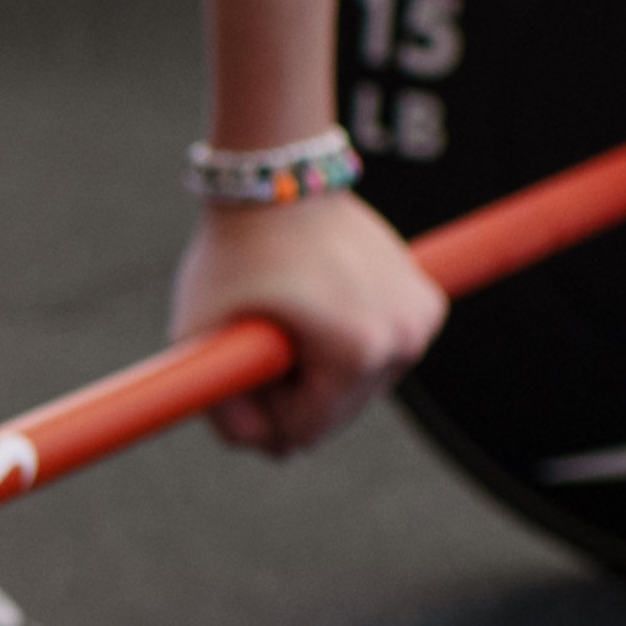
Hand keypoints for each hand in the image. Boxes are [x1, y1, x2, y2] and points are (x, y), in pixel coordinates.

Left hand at [169, 189, 448, 455]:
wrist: (278, 180)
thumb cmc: (235, 254)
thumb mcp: (200, 336)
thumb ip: (219, 407)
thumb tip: (261, 445)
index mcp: (359, 352)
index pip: (304, 432)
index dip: (258, 411)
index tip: (236, 362)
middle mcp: (404, 339)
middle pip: (335, 416)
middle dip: (289, 395)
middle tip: (256, 339)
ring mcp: (421, 321)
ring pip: (354, 390)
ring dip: (315, 374)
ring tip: (286, 317)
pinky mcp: (426, 305)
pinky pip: (373, 358)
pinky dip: (340, 351)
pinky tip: (314, 310)